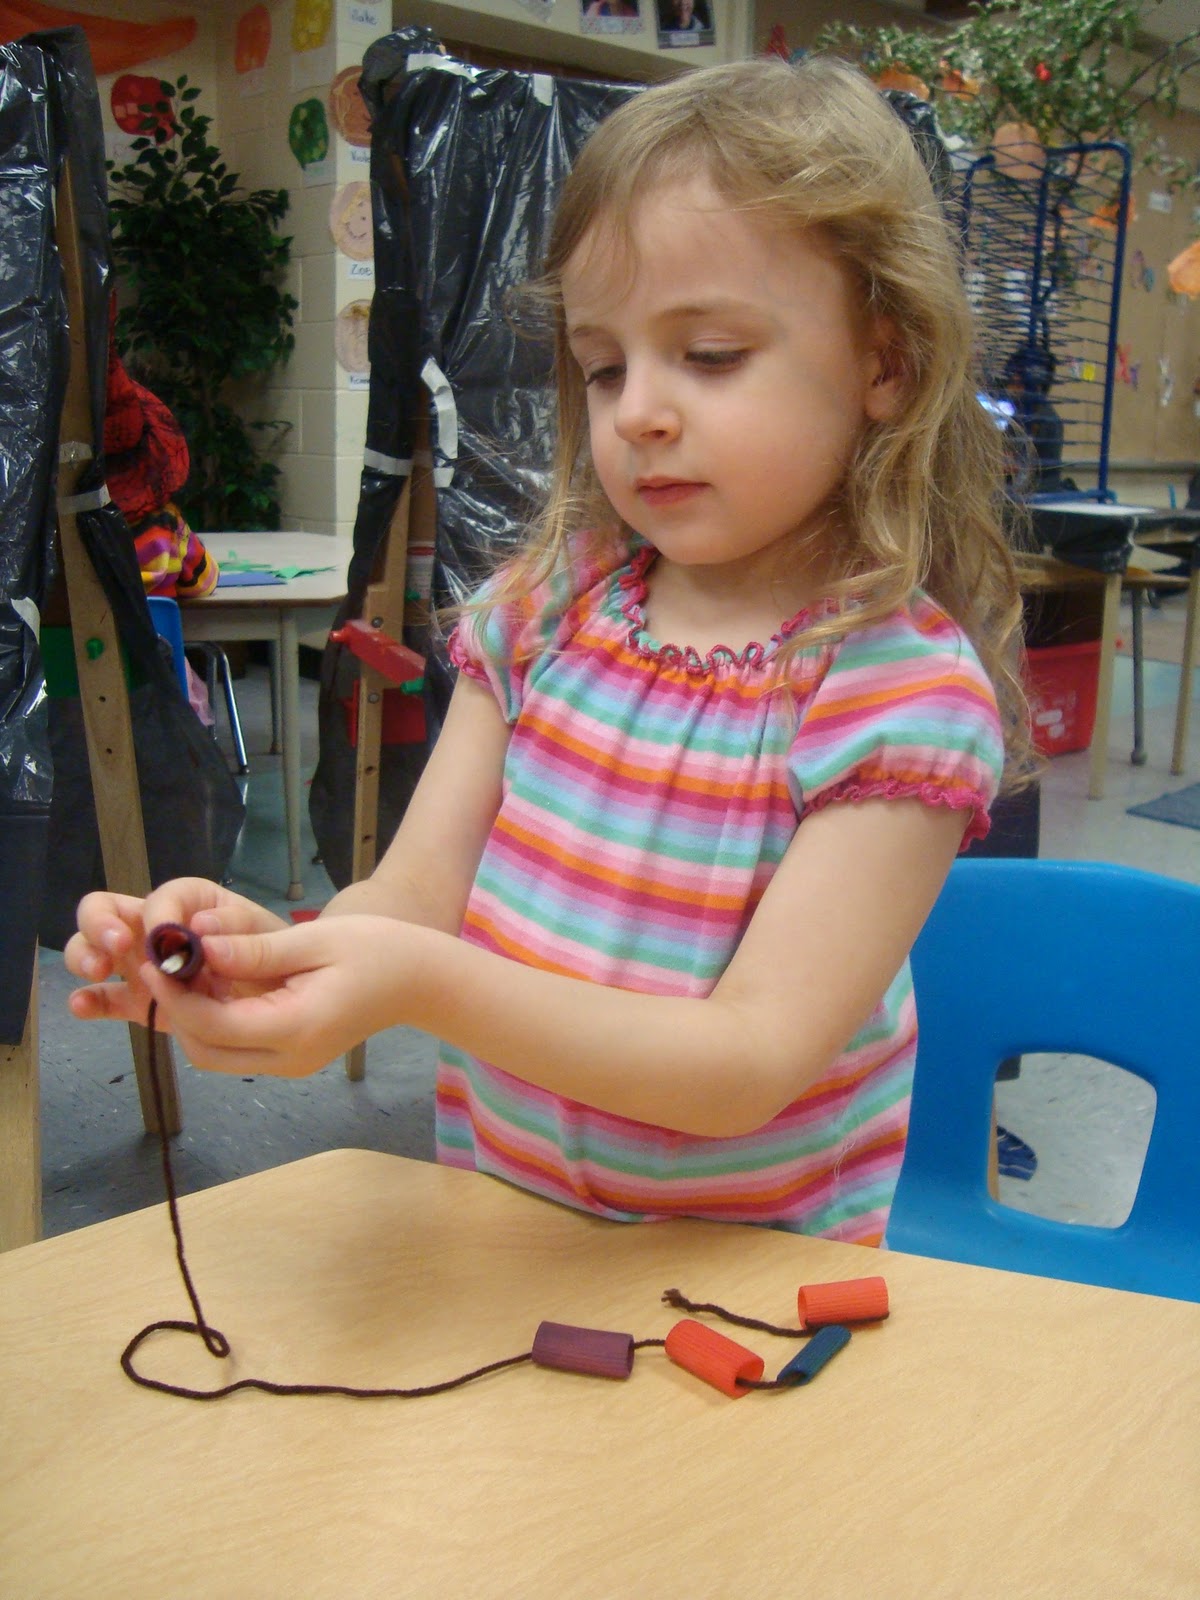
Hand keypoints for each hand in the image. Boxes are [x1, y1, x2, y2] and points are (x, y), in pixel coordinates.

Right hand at [65, 879, 289, 1027]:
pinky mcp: (152, 1000)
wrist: (320, 989)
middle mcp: (168, 929)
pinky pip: (117, 999)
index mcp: (201, 904)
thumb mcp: (293, 941)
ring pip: (103, 951)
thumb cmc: (309, 955)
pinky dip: (95, 1001)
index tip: (167, 935)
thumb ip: (249, 936)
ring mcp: (154, 965)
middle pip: (112, 912)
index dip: (161, 913)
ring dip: (89, 956)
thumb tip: (204, 931)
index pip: (168, 897)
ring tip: (96, 972)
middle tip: (118, 946)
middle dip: (102, 925)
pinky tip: (82, 1007)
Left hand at [131, 914, 413, 1075]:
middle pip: (205, 1052)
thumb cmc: (376, 950)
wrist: (420, 980)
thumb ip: (255, 950)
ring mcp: (290, 1066)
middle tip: (164, 962)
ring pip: (216, 1056)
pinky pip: (237, 1050)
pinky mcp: (292, 1060)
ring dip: (193, 1019)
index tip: (154, 955)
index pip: (212, 1024)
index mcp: (295, 1029)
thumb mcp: (314, 940)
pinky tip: (217, 983)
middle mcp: (288, 1061)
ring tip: (188, 969)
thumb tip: (198, 947)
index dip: (174, 994)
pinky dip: (216, 1022)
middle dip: (176, 1010)